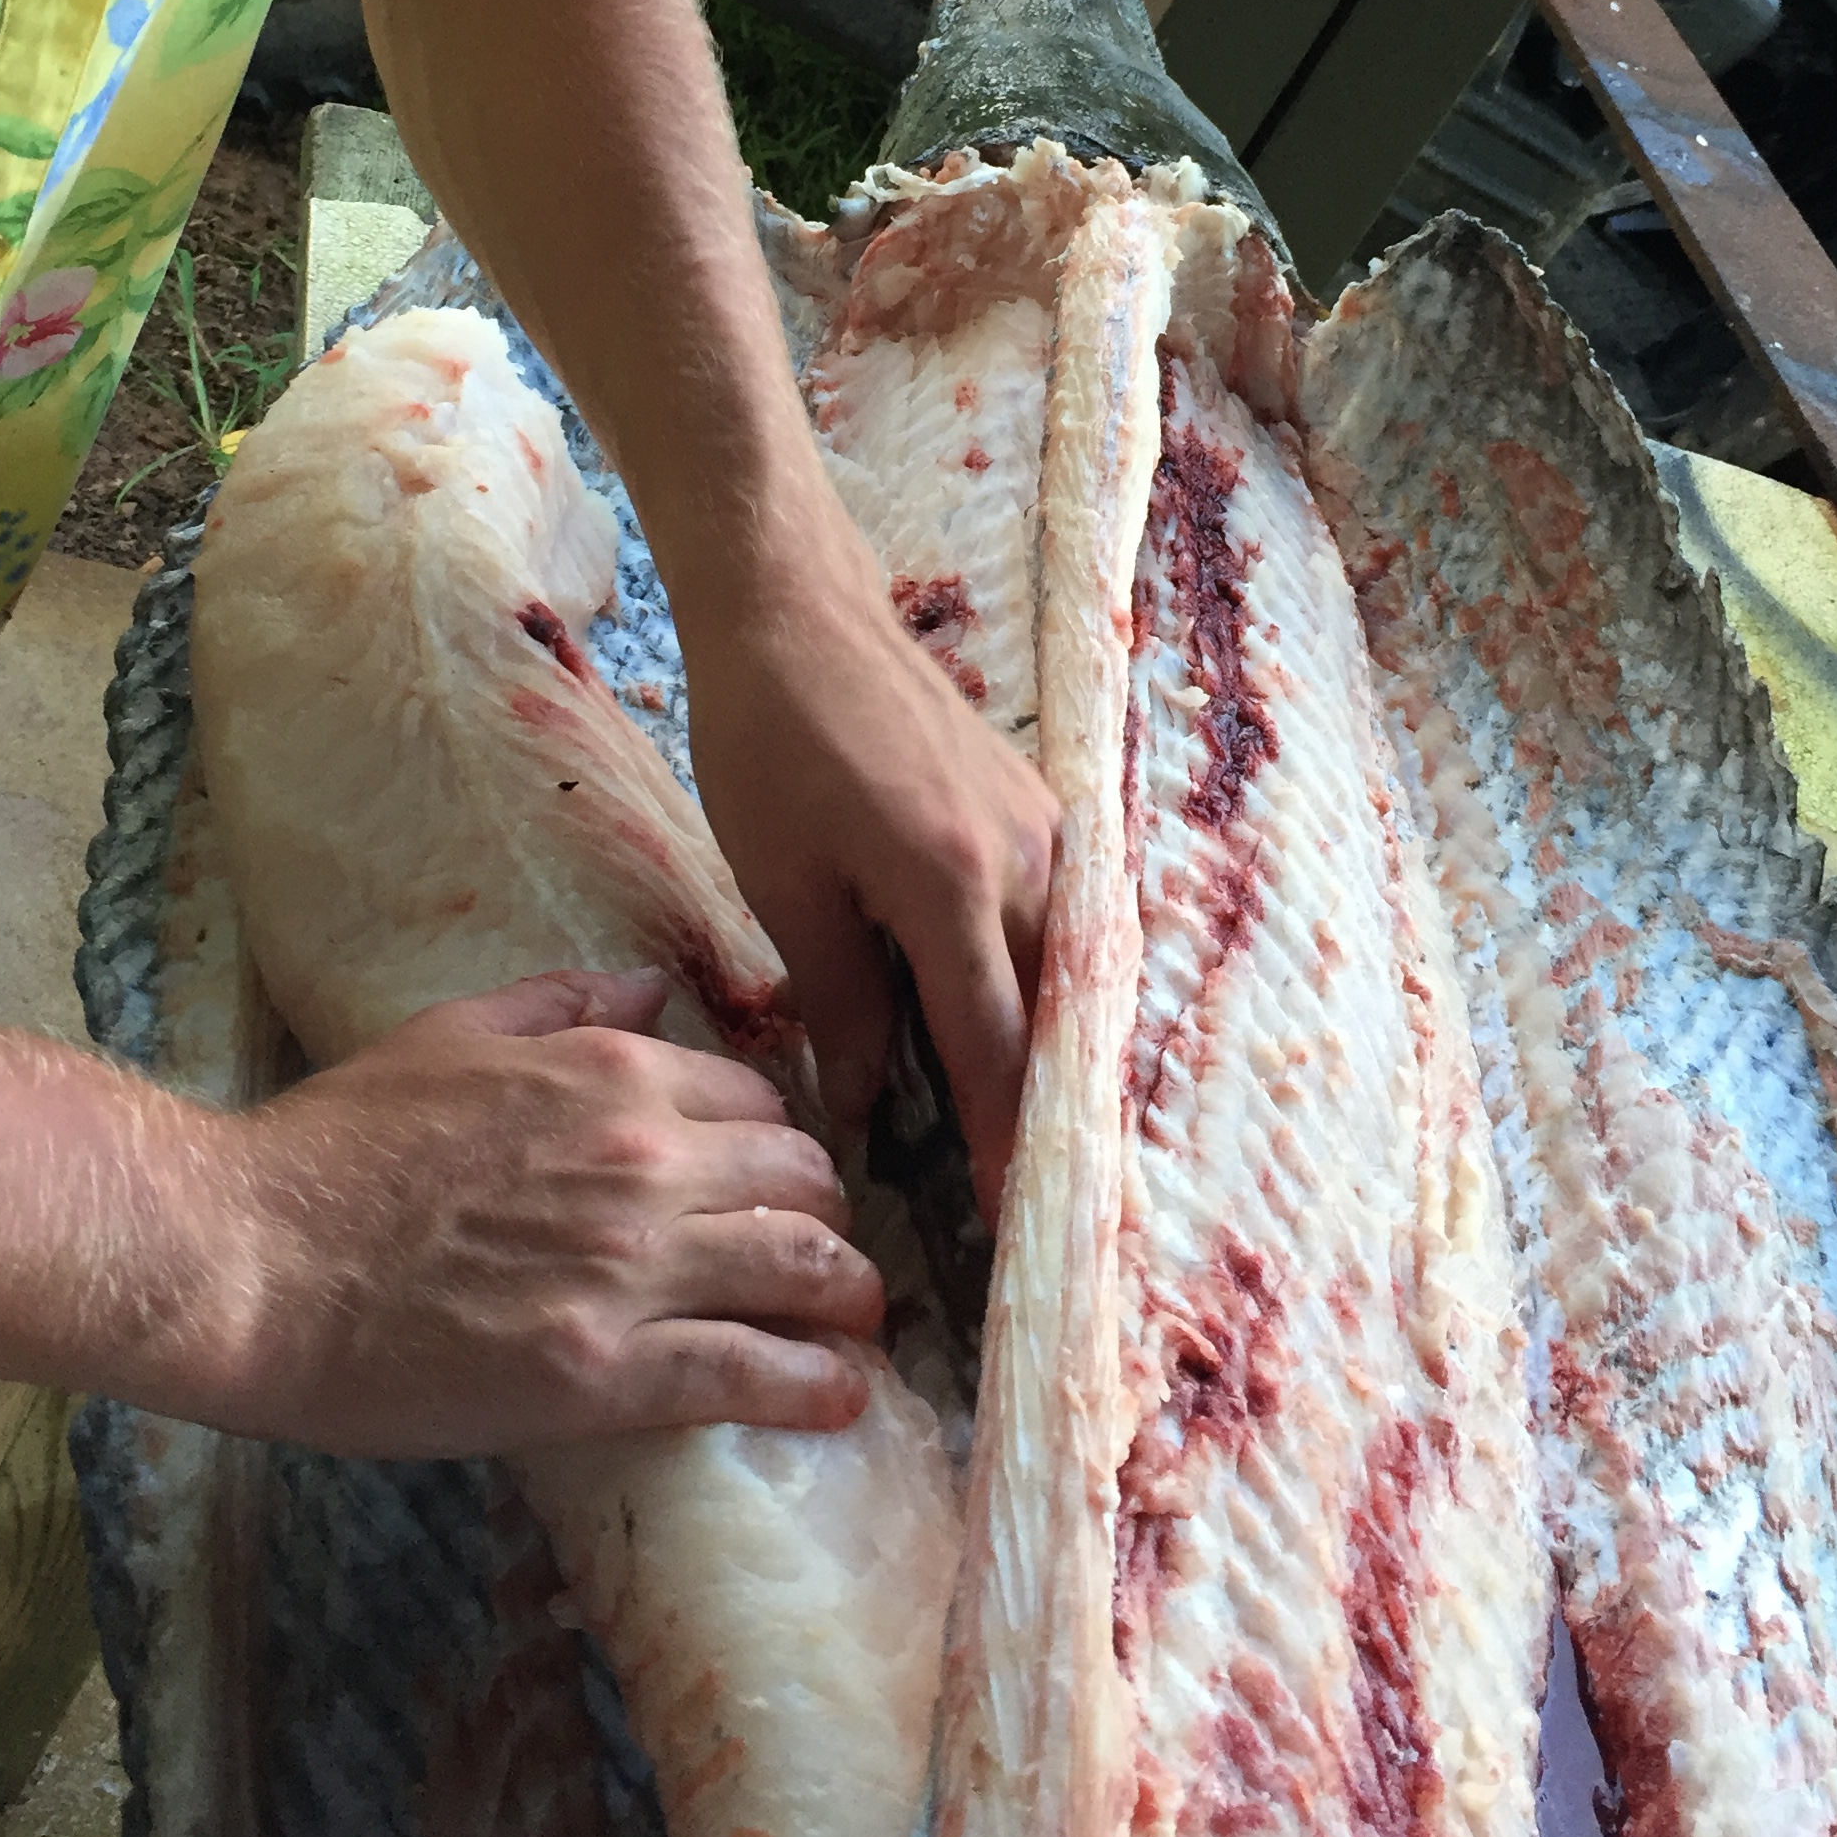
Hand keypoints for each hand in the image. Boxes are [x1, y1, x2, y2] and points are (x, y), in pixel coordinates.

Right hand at [210, 968, 879, 1458]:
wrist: (251, 1261)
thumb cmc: (334, 1146)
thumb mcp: (452, 1032)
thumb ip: (563, 1005)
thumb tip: (652, 992)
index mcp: (610, 1074)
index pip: (758, 1102)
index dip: (780, 1147)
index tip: (780, 1185)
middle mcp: (644, 1159)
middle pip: (804, 1182)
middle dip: (829, 1218)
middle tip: (826, 1259)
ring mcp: (631, 1268)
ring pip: (805, 1271)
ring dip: (850, 1299)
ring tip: (861, 1328)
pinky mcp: (606, 1372)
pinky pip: (753, 1373)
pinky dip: (815, 1386)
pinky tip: (842, 1398)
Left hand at [679, 538, 1057, 1221]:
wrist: (797, 609)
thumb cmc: (768, 741)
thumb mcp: (783, 885)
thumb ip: (838, 1000)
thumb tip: (864, 1106)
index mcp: (951, 884)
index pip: (995, 1048)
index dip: (1007, 1145)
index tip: (1019, 1226)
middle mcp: (1025, 858)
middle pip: (1058, 1017)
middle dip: (1049, 1111)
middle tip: (1034, 1199)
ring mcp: (1044, 827)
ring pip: (1069, 971)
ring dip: (1052, 1050)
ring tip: (1029, 1135)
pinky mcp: (1038, 808)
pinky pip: (1061, 921)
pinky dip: (1046, 986)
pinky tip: (1016, 1031)